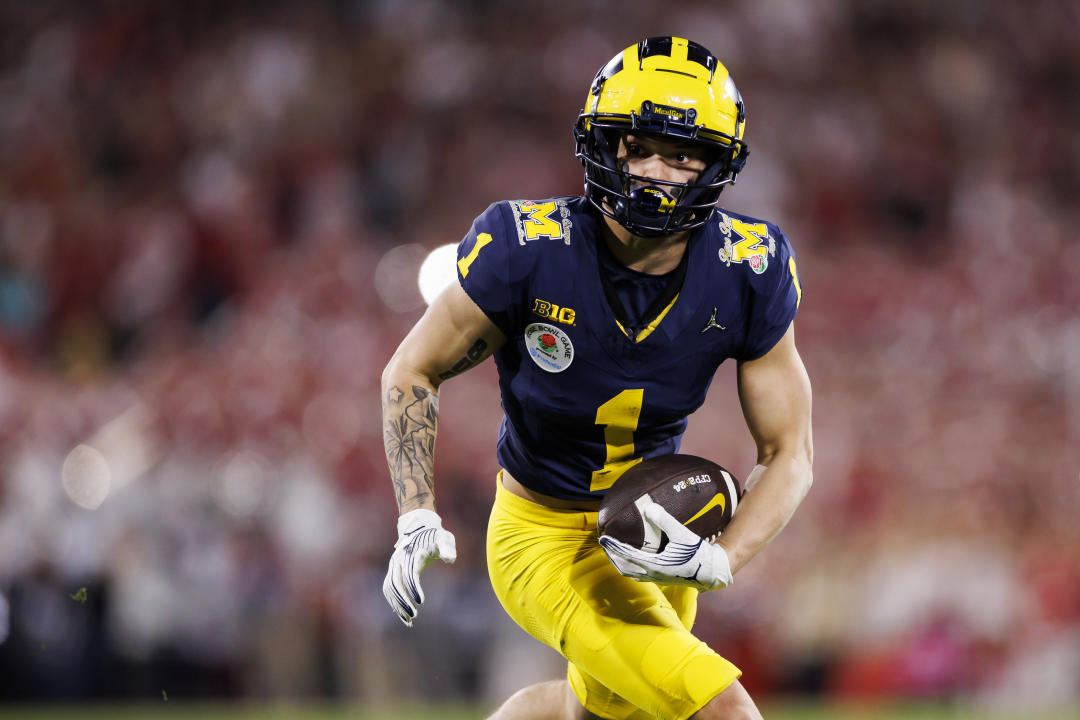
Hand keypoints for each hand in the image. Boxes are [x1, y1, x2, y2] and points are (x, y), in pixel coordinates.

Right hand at [382, 508, 456, 626]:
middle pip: (396, 583)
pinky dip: (394, 602)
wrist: (420, 527)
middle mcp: (399, 560)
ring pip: (390, 587)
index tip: (421, 602)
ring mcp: (394, 566)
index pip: (410, 573)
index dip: (413, 588)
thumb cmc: (434, 535)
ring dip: (397, 604)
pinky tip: (403, 615)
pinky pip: (389, 588)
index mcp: (411, 554)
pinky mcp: (393, 571)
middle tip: (414, 615)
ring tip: (408, 620)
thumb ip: (447, 548)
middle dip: (403, 600)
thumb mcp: (444, 538)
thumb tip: (450, 560)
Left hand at [599, 502, 732, 591]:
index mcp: (654, 565)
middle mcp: (652, 574)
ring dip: (620, 563)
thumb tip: (649, 507)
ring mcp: (657, 579)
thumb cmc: (698, 552)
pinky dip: (631, 566)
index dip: (613, 547)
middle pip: (624, 567)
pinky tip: (633, 559)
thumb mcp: (682, 534)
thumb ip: (665, 520)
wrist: (711, 571)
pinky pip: (640, 574)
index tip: (603, 538)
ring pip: (631, 573)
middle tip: (604, 545)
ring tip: (614, 553)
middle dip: (612, 556)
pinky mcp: (662, 579)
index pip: (626, 556)